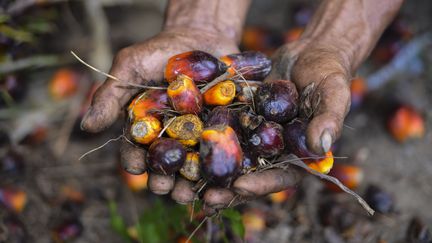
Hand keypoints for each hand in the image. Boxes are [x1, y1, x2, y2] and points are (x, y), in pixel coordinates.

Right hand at [81, 27, 302, 210]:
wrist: (201, 35)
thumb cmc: (160, 51)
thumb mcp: (130, 66)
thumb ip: (110, 95)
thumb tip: (87, 126)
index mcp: (145, 127)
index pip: (135, 150)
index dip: (134, 160)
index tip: (136, 166)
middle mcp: (169, 137)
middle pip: (164, 165)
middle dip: (162, 179)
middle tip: (164, 187)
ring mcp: (197, 136)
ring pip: (191, 166)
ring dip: (188, 182)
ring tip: (189, 192)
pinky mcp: (221, 130)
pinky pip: (220, 151)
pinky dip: (219, 165)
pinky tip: (219, 176)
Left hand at [200, 40, 351, 214]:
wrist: (309, 52)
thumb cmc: (328, 74)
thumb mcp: (334, 93)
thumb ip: (329, 120)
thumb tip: (320, 149)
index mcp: (298, 155)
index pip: (280, 177)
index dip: (261, 185)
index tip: (239, 188)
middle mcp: (273, 150)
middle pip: (250, 176)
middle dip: (228, 189)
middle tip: (207, 197)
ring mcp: (255, 135)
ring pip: (231, 158)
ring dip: (211, 171)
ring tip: (188, 183)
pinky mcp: (240, 118)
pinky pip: (221, 131)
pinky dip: (205, 139)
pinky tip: (184, 145)